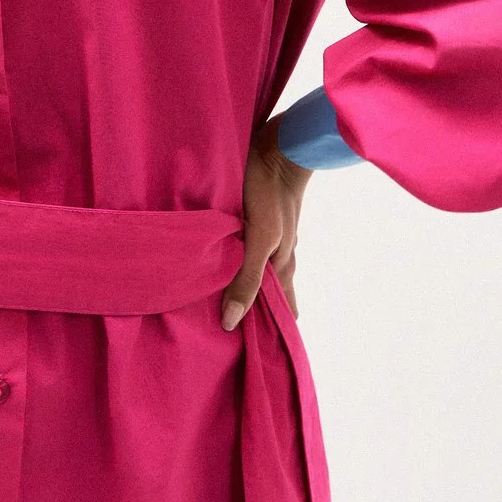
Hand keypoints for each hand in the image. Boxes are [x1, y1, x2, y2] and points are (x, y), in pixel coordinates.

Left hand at [221, 116, 312, 328]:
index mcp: (282, 265)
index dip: (273, 330)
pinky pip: (244, 243)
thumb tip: (230, 323)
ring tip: (218, 298)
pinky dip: (234, 256)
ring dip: (240, 281)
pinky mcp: (254, 214)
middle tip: (231, 331)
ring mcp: (268, 233)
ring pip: (255, 267)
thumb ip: (246, 278)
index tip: (259, 355)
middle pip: (268, 290)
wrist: (280, 146)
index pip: (282, 309)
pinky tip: (220, 254)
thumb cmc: (271, 194)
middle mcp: (278, 253)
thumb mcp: (260, 239)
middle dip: (253, 309)